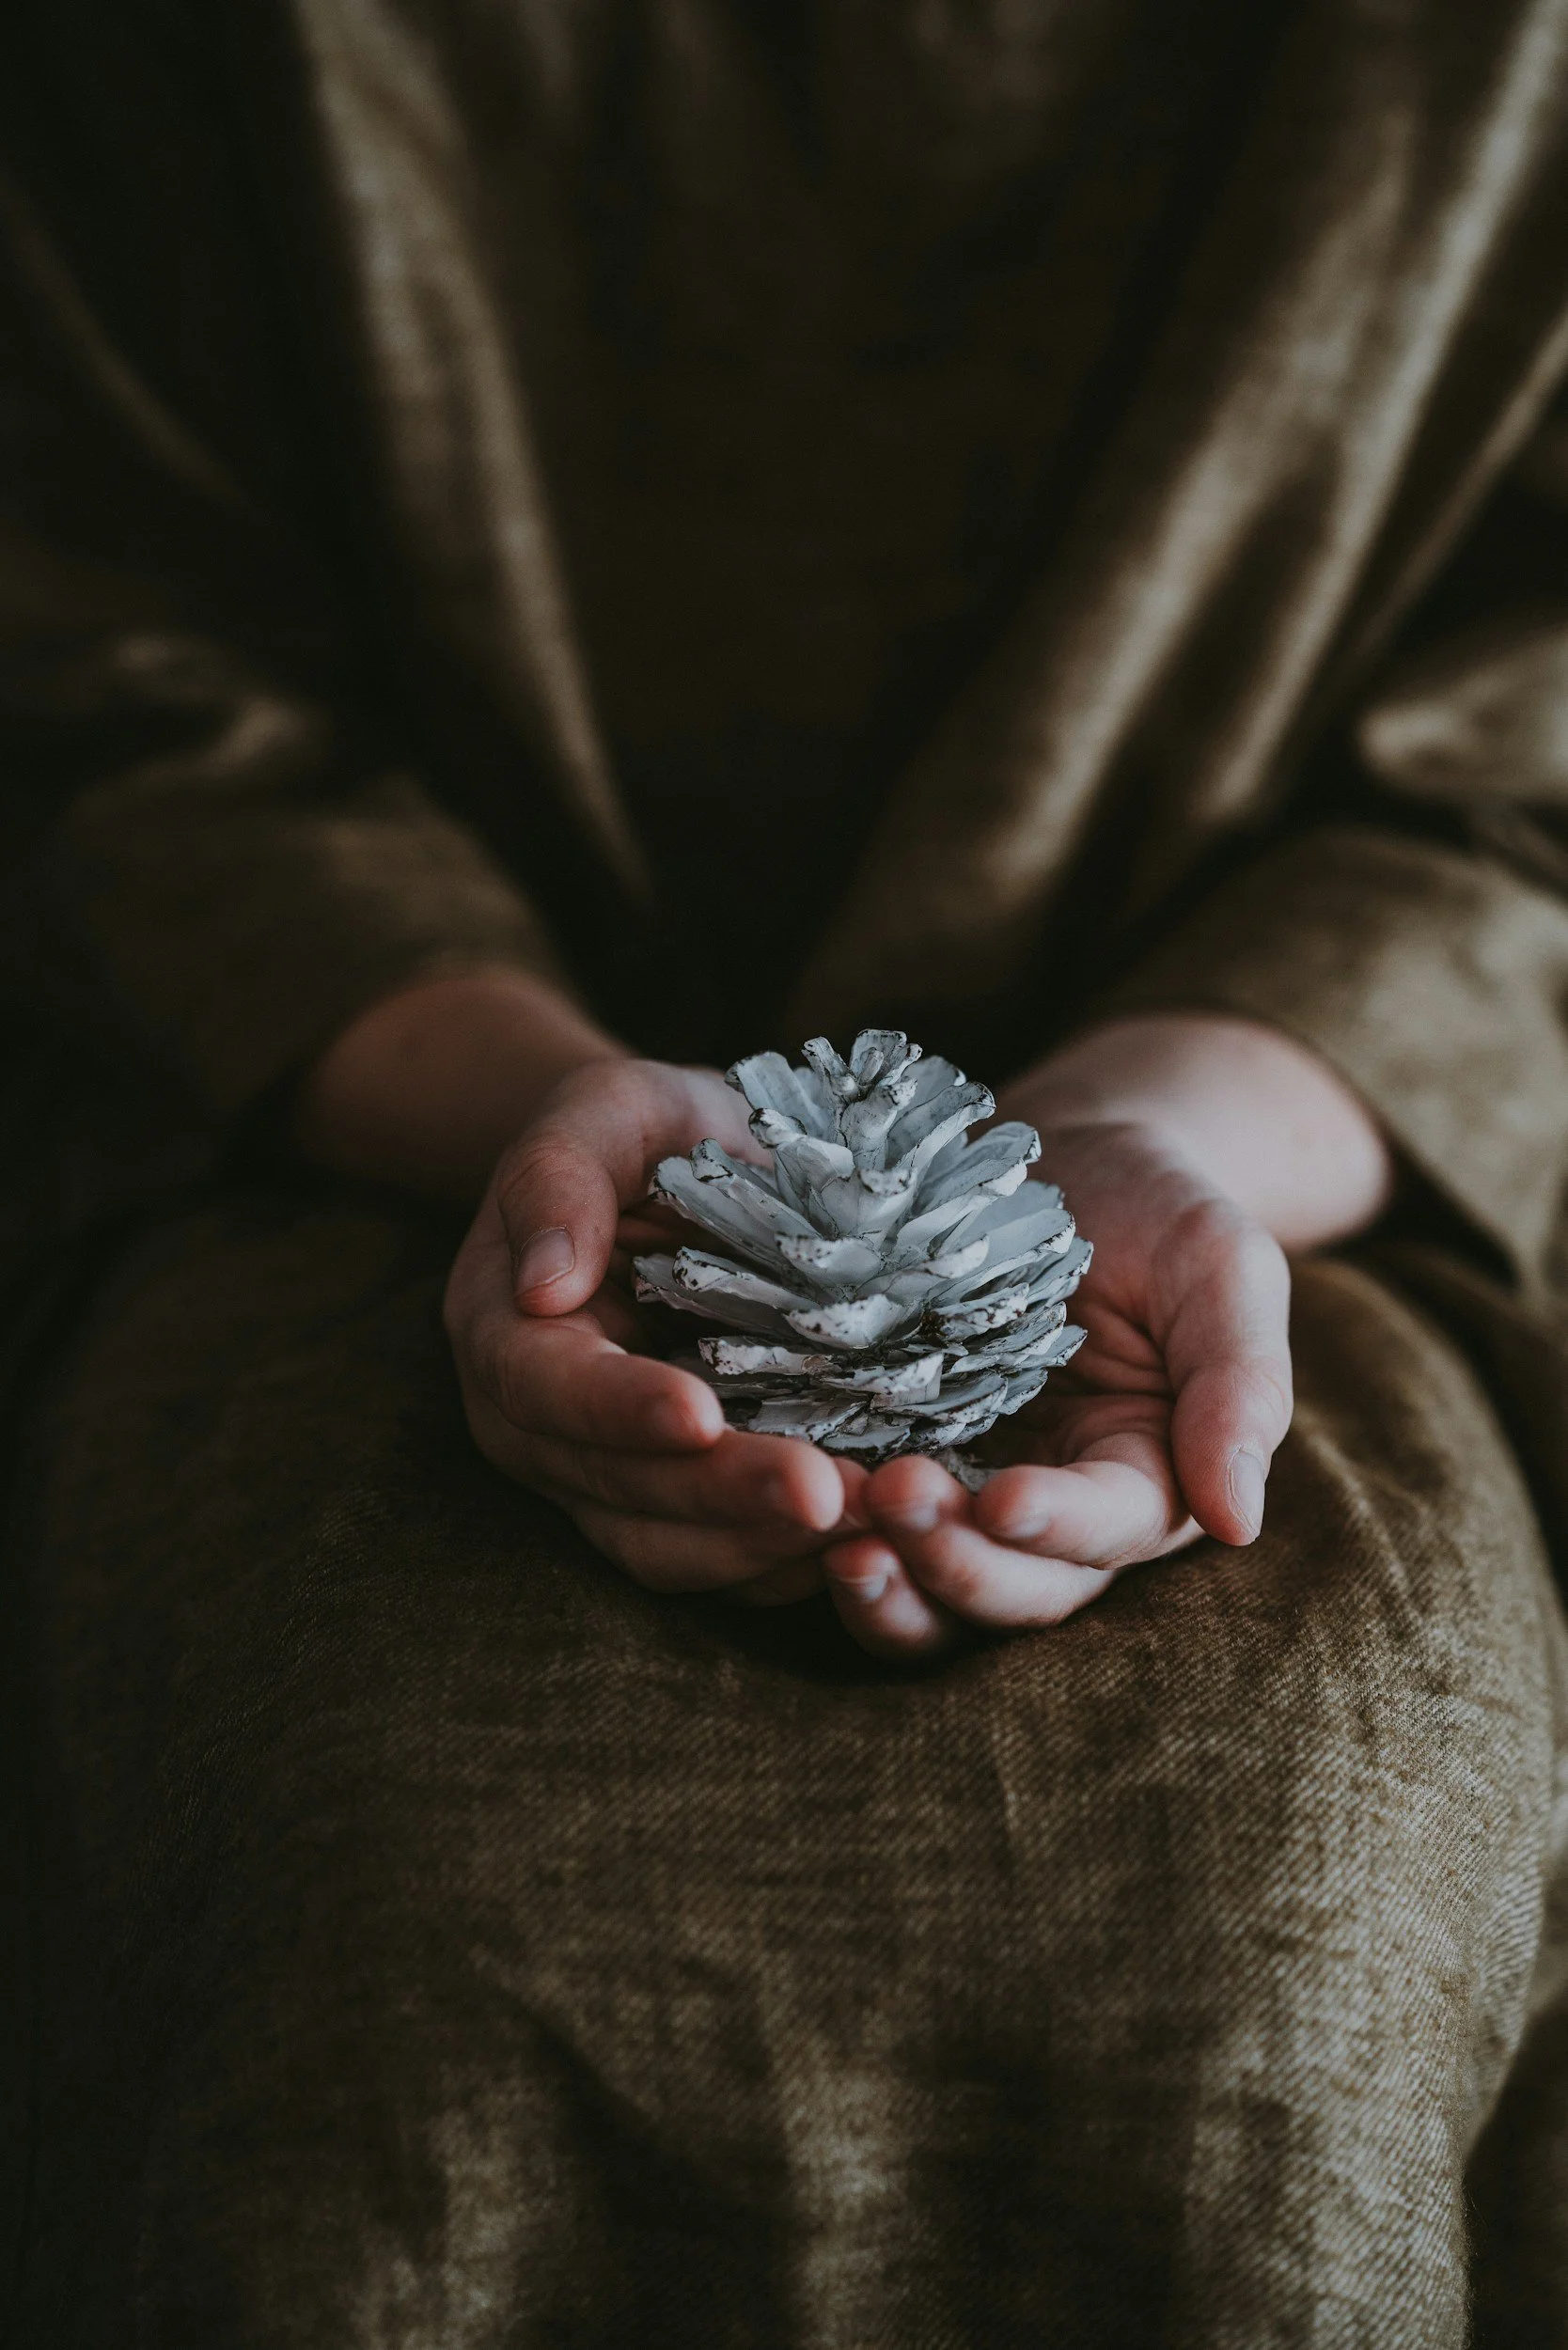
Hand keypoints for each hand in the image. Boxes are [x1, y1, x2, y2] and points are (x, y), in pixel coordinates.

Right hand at [442, 1057, 851, 1603]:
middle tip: (826, 1494)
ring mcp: (605, 1478)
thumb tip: (541, 1284)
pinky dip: (792, 1565)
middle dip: (723, 1496)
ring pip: (668, 1548)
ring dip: (765, 1547)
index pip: (546, 1389)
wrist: (683, 1172)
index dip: (619, 1411)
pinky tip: (873, 1539)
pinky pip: (724, 1562)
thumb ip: (561, 1175)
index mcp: (501, 1332)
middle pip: (616, 1488)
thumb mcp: (605, 1110)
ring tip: (868, 1521)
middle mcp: (540, 1427)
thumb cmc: (644, 1132)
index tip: (700, 1416)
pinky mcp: (678, 1505)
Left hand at [821, 1016, 1391, 1659]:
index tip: (1006, 1498)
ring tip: (836, 1537)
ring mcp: (966, 1494)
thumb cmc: (1159, 1207)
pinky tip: (782, 1502)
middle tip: (894, 1500)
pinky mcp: (888, 1460)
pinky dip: (824, 1540)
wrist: (1060, 1158)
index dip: (1058, 1529)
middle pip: (1017, 1589)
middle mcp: (1055, 1515)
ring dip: (887, 1582)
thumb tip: (1239, 1522)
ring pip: (933, 1591)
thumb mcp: (1224, 1269)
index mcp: (1146, 1480)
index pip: (1109, 1533)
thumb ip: (1241, 1386)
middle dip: (957, 1563)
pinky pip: (860, 1533)